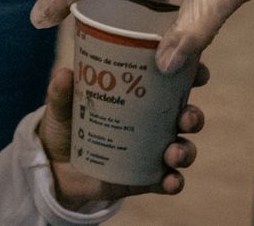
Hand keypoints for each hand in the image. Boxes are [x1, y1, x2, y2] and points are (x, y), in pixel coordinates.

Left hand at [38, 63, 205, 206]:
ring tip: (172, 153)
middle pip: (185, 115)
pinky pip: (167, 180)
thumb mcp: (62, 106)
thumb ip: (62, 92)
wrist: (55, 168)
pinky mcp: (145, 178)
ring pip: (182, 148)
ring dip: (185, 150)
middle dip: (193, 116)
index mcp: (139, 95)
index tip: (197, 71)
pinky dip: (173, 181)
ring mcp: (151, 150)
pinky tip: (169, 180)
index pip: (171, 80)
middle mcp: (152, 121)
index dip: (190, 73)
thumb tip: (65, 74)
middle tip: (185, 118)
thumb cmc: (66, 126)